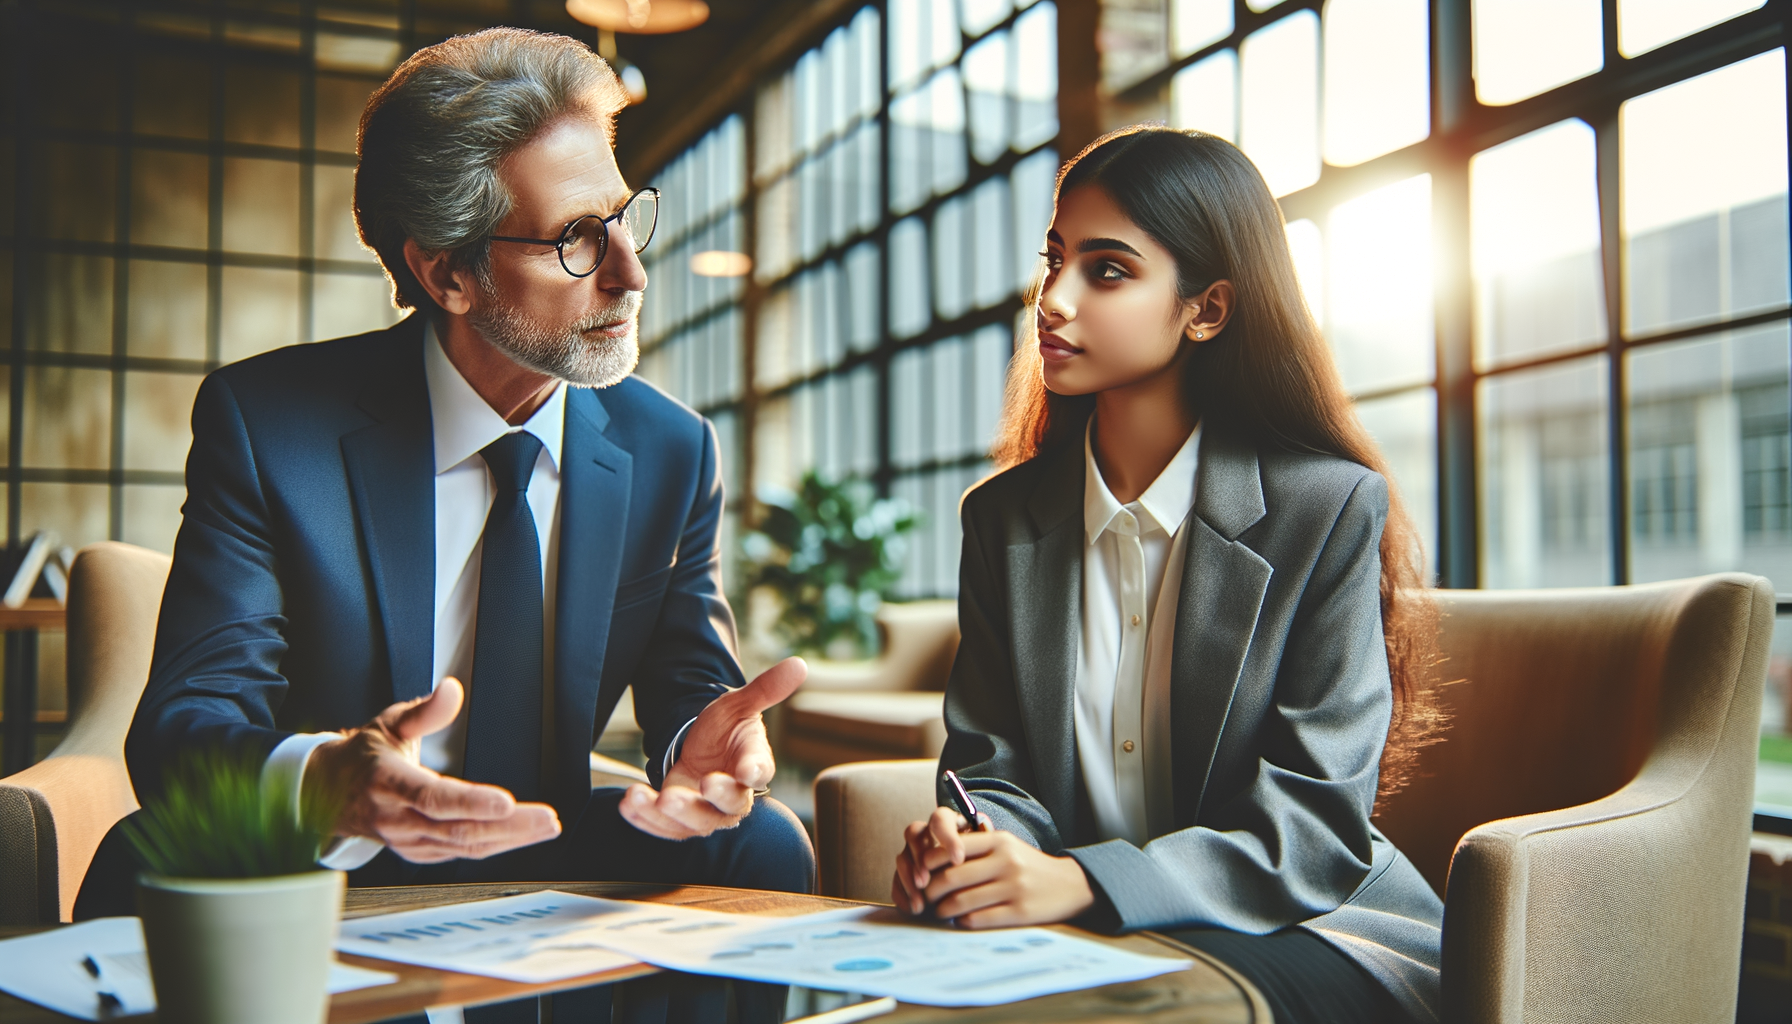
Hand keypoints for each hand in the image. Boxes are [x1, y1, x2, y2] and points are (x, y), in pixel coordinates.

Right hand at [305, 678, 561, 862]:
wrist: (326, 796)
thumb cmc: (362, 756)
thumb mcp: (388, 723)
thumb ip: (425, 710)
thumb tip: (452, 690)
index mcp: (388, 783)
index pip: (433, 797)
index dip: (470, 802)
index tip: (507, 801)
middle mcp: (397, 818)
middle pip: (458, 829)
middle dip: (509, 827)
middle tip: (548, 819)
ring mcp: (407, 840)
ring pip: (464, 846)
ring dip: (509, 839)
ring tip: (545, 826)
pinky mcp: (418, 852)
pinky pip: (460, 853)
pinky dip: (493, 845)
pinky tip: (520, 835)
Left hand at [618, 657, 805, 840]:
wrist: (704, 748)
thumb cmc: (727, 728)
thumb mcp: (740, 704)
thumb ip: (766, 689)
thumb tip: (799, 664)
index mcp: (755, 766)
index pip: (759, 773)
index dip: (753, 772)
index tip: (746, 770)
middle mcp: (735, 796)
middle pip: (726, 807)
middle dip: (704, 802)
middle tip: (684, 791)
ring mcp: (707, 811)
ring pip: (693, 823)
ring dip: (665, 816)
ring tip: (640, 797)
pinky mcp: (680, 820)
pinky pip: (665, 828)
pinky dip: (646, 821)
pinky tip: (627, 806)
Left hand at [892, 806, 1093, 927]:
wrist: (1070, 884)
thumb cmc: (1026, 865)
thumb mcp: (1006, 845)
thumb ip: (974, 847)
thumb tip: (929, 860)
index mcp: (999, 840)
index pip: (951, 848)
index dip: (928, 863)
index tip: (920, 873)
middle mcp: (1005, 861)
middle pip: (950, 878)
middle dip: (929, 891)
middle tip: (923, 897)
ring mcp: (1013, 887)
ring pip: (960, 901)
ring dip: (942, 910)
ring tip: (938, 911)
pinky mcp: (1020, 912)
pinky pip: (977, 919)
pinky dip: (961, 922)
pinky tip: (959, 920)